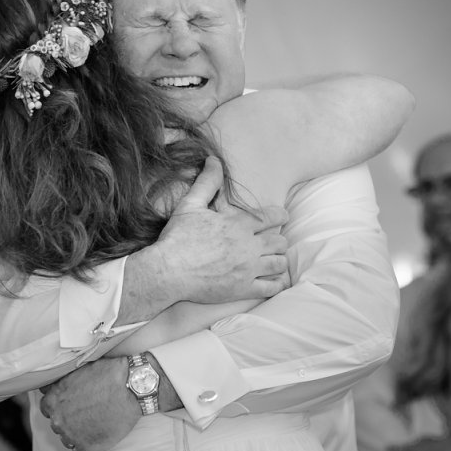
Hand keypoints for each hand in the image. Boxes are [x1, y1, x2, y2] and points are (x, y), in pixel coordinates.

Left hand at [39, 357, 139, 450]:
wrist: (131, 388)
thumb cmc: (108, 375)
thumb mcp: (79, 370)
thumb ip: (64, 381)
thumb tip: (59, 383)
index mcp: (54, 398)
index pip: (46, 406)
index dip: (57, 406)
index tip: (67, 405)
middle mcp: (58, 419)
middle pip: (56, 423)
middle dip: (66, 420)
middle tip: (81, 415)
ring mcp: (71, 435)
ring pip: (66, 440)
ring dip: (74, 435)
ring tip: (89, 428)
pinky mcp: (87, 448)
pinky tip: (88, 446)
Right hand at [147, 156, 290, 304]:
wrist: (168, 271)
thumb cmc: (178, 237)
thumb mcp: (190, 204)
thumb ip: (207, 182)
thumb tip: (214, 161)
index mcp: (239, 224)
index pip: (272, 217)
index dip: (281, 215)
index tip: (282, 217)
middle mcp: (249, 246)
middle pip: (279, 241)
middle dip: (278, 240)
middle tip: (273, 242)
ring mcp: (248, 269)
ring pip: (279, 263)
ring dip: (278, 260)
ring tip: (272, 260)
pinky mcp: (243, 289)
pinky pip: (272, 287)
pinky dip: (277, 283)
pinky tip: (274, 280)